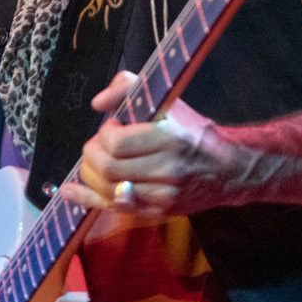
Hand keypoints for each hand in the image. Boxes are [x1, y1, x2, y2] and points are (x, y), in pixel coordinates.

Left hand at [58, 71, 266, 214]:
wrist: (230, 170)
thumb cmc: (195, 132)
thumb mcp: (169, 101)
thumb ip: (129, 88)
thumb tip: (98, 103)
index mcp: (169, 138)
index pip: (117, 143)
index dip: (104, 133)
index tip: (112, 126)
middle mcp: (166, 170)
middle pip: (109, 169)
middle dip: (92, 155)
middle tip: (98, 145)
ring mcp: (162, 196)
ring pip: (108, 191)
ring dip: (90, 175)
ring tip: (95, 162)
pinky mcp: (158, 213)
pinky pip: (115, 209)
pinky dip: (89, 200)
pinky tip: (70, 193)